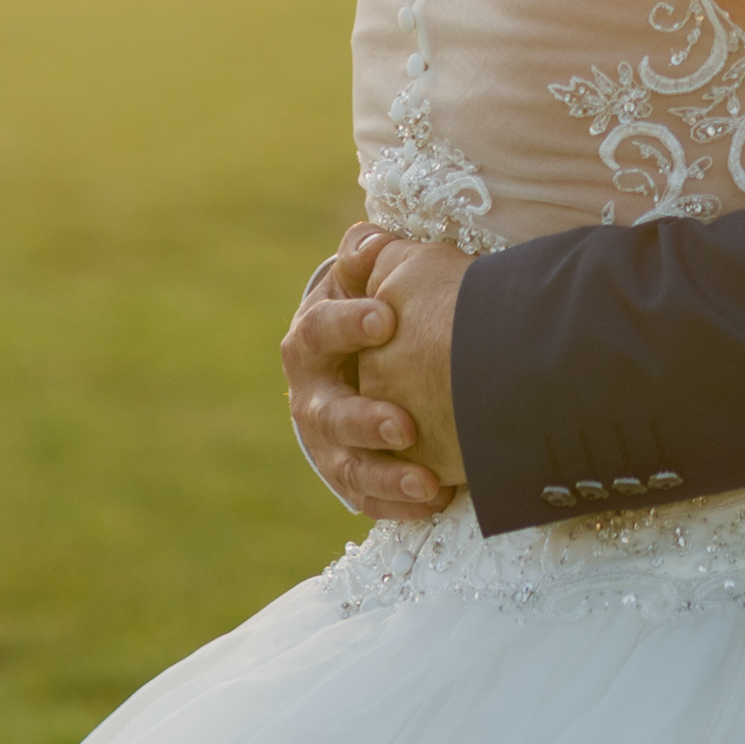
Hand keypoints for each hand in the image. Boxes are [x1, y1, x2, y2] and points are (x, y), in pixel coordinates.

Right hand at [281, 223, 452, 520]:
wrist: (352, 361)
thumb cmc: (366, 309)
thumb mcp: (362, 279)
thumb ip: (366, 256)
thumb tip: (372, 239)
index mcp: (311, 340)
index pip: (320, 330)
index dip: (348, 324)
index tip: (386, 318)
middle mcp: (312, 397)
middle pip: (329, 414)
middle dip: (366, 420)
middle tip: (404, 427)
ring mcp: (328, 443)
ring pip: (349, 466)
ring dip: (386, 477)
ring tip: (427, 483)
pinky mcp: (351, 476)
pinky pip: (369, 498)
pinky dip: (398, 504)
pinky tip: (433, 502)